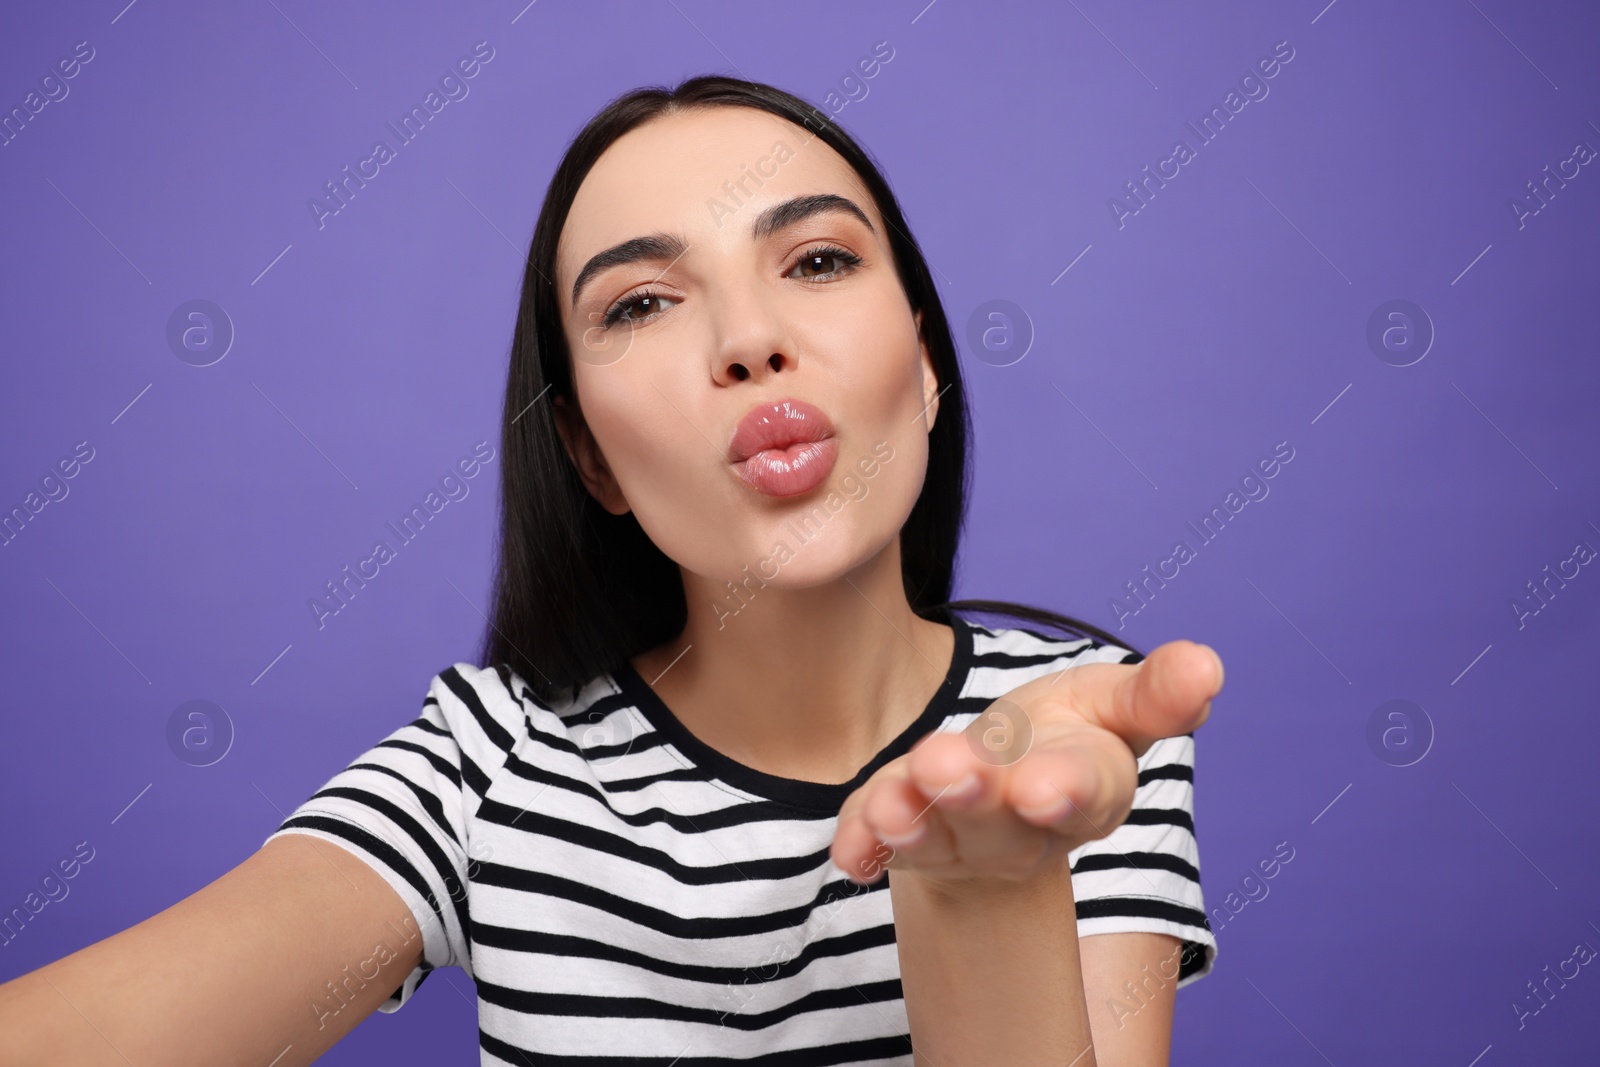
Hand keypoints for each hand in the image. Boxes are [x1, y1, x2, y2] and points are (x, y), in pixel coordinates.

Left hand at [830, 638, 1222, 889]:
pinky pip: (878, 841)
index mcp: (1086, 789)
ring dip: (912, 818)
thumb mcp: (1112, 704)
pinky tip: (850, 846)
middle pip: (1001, 823)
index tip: (1041, 786)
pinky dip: (864, 840)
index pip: (1084, 792)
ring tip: (891, 798)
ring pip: (936, 836)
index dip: (1063, 790)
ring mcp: (961, 843)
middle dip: (974, 798)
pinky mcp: (902, 837)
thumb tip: (1206, 665)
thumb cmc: (1065, 737)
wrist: (1002, 790)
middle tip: (947, 766)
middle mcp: (1023, 829)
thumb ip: (1155, 693)